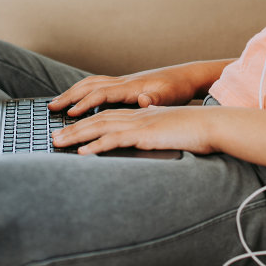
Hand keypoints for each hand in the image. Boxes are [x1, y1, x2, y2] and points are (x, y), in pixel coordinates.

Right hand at [47, 65, 198, 116]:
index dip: (85, 104)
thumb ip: (156, 101)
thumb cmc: (177, 89)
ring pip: (90, 83)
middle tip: (51, 108)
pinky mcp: (123, 84)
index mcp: (131, 87)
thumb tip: (144, 101)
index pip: (102, 94)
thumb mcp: (170, 97)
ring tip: (56, 104)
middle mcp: (123, 82)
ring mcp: (122, 81)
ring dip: (72, 92)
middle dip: (69, 96)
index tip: (71, 114)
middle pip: (89, 86)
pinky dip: (82, 91)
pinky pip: (96, 85)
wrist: (185, 76)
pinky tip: (77, 100)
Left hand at [51, 104, 216, 155]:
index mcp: (139, 113)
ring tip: (58, 143)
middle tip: (53, 138)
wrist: (212, 125)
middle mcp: (135, 115)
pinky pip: (115, 139)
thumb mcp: (168, 128)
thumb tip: (144, 134)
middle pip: (96, 119)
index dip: (84, 121)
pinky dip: (96, 145)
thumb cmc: (194, 130)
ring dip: (76, 135)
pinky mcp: (145, 134)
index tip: (68, 128)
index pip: (105, 115)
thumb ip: (153, 129)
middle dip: (72, 128)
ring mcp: (139, 123)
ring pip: (99, 127)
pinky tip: (83, 152)